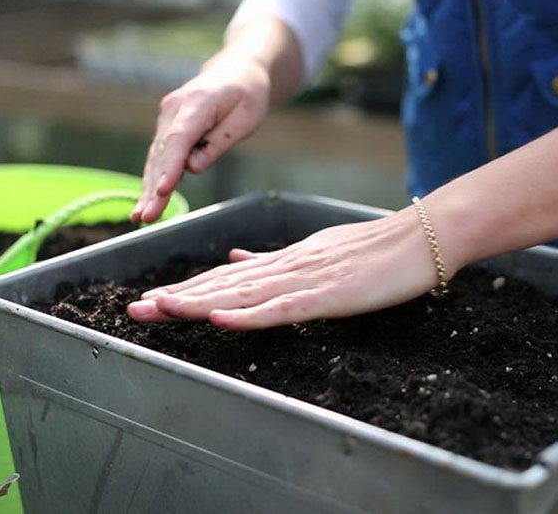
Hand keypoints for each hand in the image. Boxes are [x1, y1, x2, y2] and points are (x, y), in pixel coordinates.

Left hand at [127, 209, 444, 328]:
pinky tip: (220, 319)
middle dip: (178, 298)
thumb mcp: (321, 251)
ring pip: (244, 294)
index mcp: (288, 260)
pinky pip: (283, 309)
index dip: (189, 289)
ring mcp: (307, 279)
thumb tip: (237, 259)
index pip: (228, 277)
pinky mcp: (329, 295)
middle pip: (225, 285)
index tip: (154, 298)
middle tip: (135, 310)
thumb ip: (278, 259)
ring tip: (160, 311)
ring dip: (199, 304)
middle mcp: (288, 266)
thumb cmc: (378, 248)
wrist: (421, 238)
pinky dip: (250, 315)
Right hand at [131, 56, 269, 223]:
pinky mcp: (167, 127)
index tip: (162, 191)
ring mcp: (166, 117)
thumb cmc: (246, 95)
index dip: (170, 167)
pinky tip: (144, 202)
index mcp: (196, 104)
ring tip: (140, 217)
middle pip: (163, 154)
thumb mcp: (246, 118)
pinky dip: (152, 178)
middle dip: (153, 188)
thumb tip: (193, 168)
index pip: (180, 139)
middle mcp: (173, 109)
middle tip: (146, 217)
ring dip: (147, 188)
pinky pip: (159, 156)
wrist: (235, 72)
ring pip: (156, 158)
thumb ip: (219, 142)